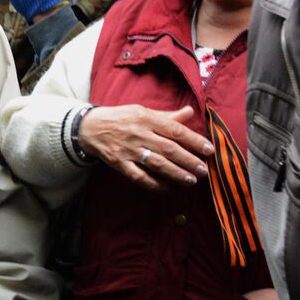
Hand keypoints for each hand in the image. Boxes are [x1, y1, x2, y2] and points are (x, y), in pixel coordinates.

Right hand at [78, 105, 212, 191]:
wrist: (89, 127)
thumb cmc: (120, 118)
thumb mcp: (142, 111)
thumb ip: (167, 116)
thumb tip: (190, 112)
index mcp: (147, 119)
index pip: (175, 131)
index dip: (194, 141)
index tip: (209, 150)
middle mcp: (139, 135)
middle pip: (169, 149)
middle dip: (189, 161)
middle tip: (204, 170)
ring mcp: (129, 151)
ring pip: (156, 164)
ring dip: (176, 173)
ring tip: (191, 181)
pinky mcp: (119, 164)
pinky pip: (139, 176)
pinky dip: (153, 184)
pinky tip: (167, 188)